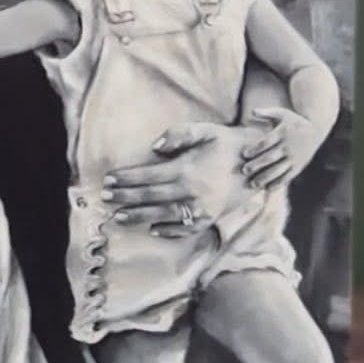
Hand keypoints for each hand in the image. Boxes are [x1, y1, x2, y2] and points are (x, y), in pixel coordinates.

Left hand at [102, 122, 258, 238]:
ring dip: (139, 217)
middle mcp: (192, 192)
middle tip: (105, 198)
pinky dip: (169, 231)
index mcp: (186, 169)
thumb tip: (154, 147)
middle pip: (150, 197)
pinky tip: (153, 231)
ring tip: (118, 217)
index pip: (147, 176)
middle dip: (125, 198)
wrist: (258, 163)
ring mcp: (201, 208)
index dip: (126, 178)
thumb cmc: (226, 143)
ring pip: (163, 215)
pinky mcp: (210, 219)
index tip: (108, 180)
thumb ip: (177, 135)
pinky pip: (186, 229)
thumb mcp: (204, 130)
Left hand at [240, 106, 320, 189]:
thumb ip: (266, 113)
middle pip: (271, 157)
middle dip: (257, 165)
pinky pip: (288, 176)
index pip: (266, 142)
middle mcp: (288, 146)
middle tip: (244, 170)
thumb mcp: (281, 113)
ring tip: (253, 184)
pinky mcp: (299, 165)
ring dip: (265, 177)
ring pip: (278, 169)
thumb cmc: (293, 121)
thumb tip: (252, 111)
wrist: (316, 128)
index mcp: (282, 133)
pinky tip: (268, 189)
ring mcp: (294, 157)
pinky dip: (278, 183)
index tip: (244, 154)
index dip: (255, 149)